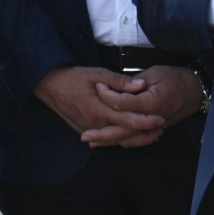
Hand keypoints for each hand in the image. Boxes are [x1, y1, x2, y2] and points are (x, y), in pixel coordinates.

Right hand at [34, 66, 166, 147]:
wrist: (51, 87)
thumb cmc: (74, 77)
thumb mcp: (97, 73)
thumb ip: (120, 81)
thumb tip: (141, 85)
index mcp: (98, 109)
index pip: (127, 119)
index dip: (145, 120)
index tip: (161, 117)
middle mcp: (95, 124)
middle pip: (125, 134)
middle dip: (145, 133)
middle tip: (162, 127)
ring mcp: (90, 130)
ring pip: (118, 141)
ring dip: (137, 139)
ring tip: (154, 135)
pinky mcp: (87, 131)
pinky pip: (109, 140)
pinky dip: (124, 140)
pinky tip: (135, 137)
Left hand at [87, 65, 203, 145]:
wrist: (196, 90)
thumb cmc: (175, 78)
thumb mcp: (154, 73)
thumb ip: (134, 83)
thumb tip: (116, 89)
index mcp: (151, 102)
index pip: (122, 103)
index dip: (107, 94)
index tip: (97, 86)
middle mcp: (151, 119)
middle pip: (122, 129)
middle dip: (102, 133)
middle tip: (84, 135)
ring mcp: (154, 127)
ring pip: (128, 138)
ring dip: (109, 141)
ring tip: (91, 142)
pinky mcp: (154, 130)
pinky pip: (136, 140)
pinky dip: (122, 142)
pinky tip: (110, 142)